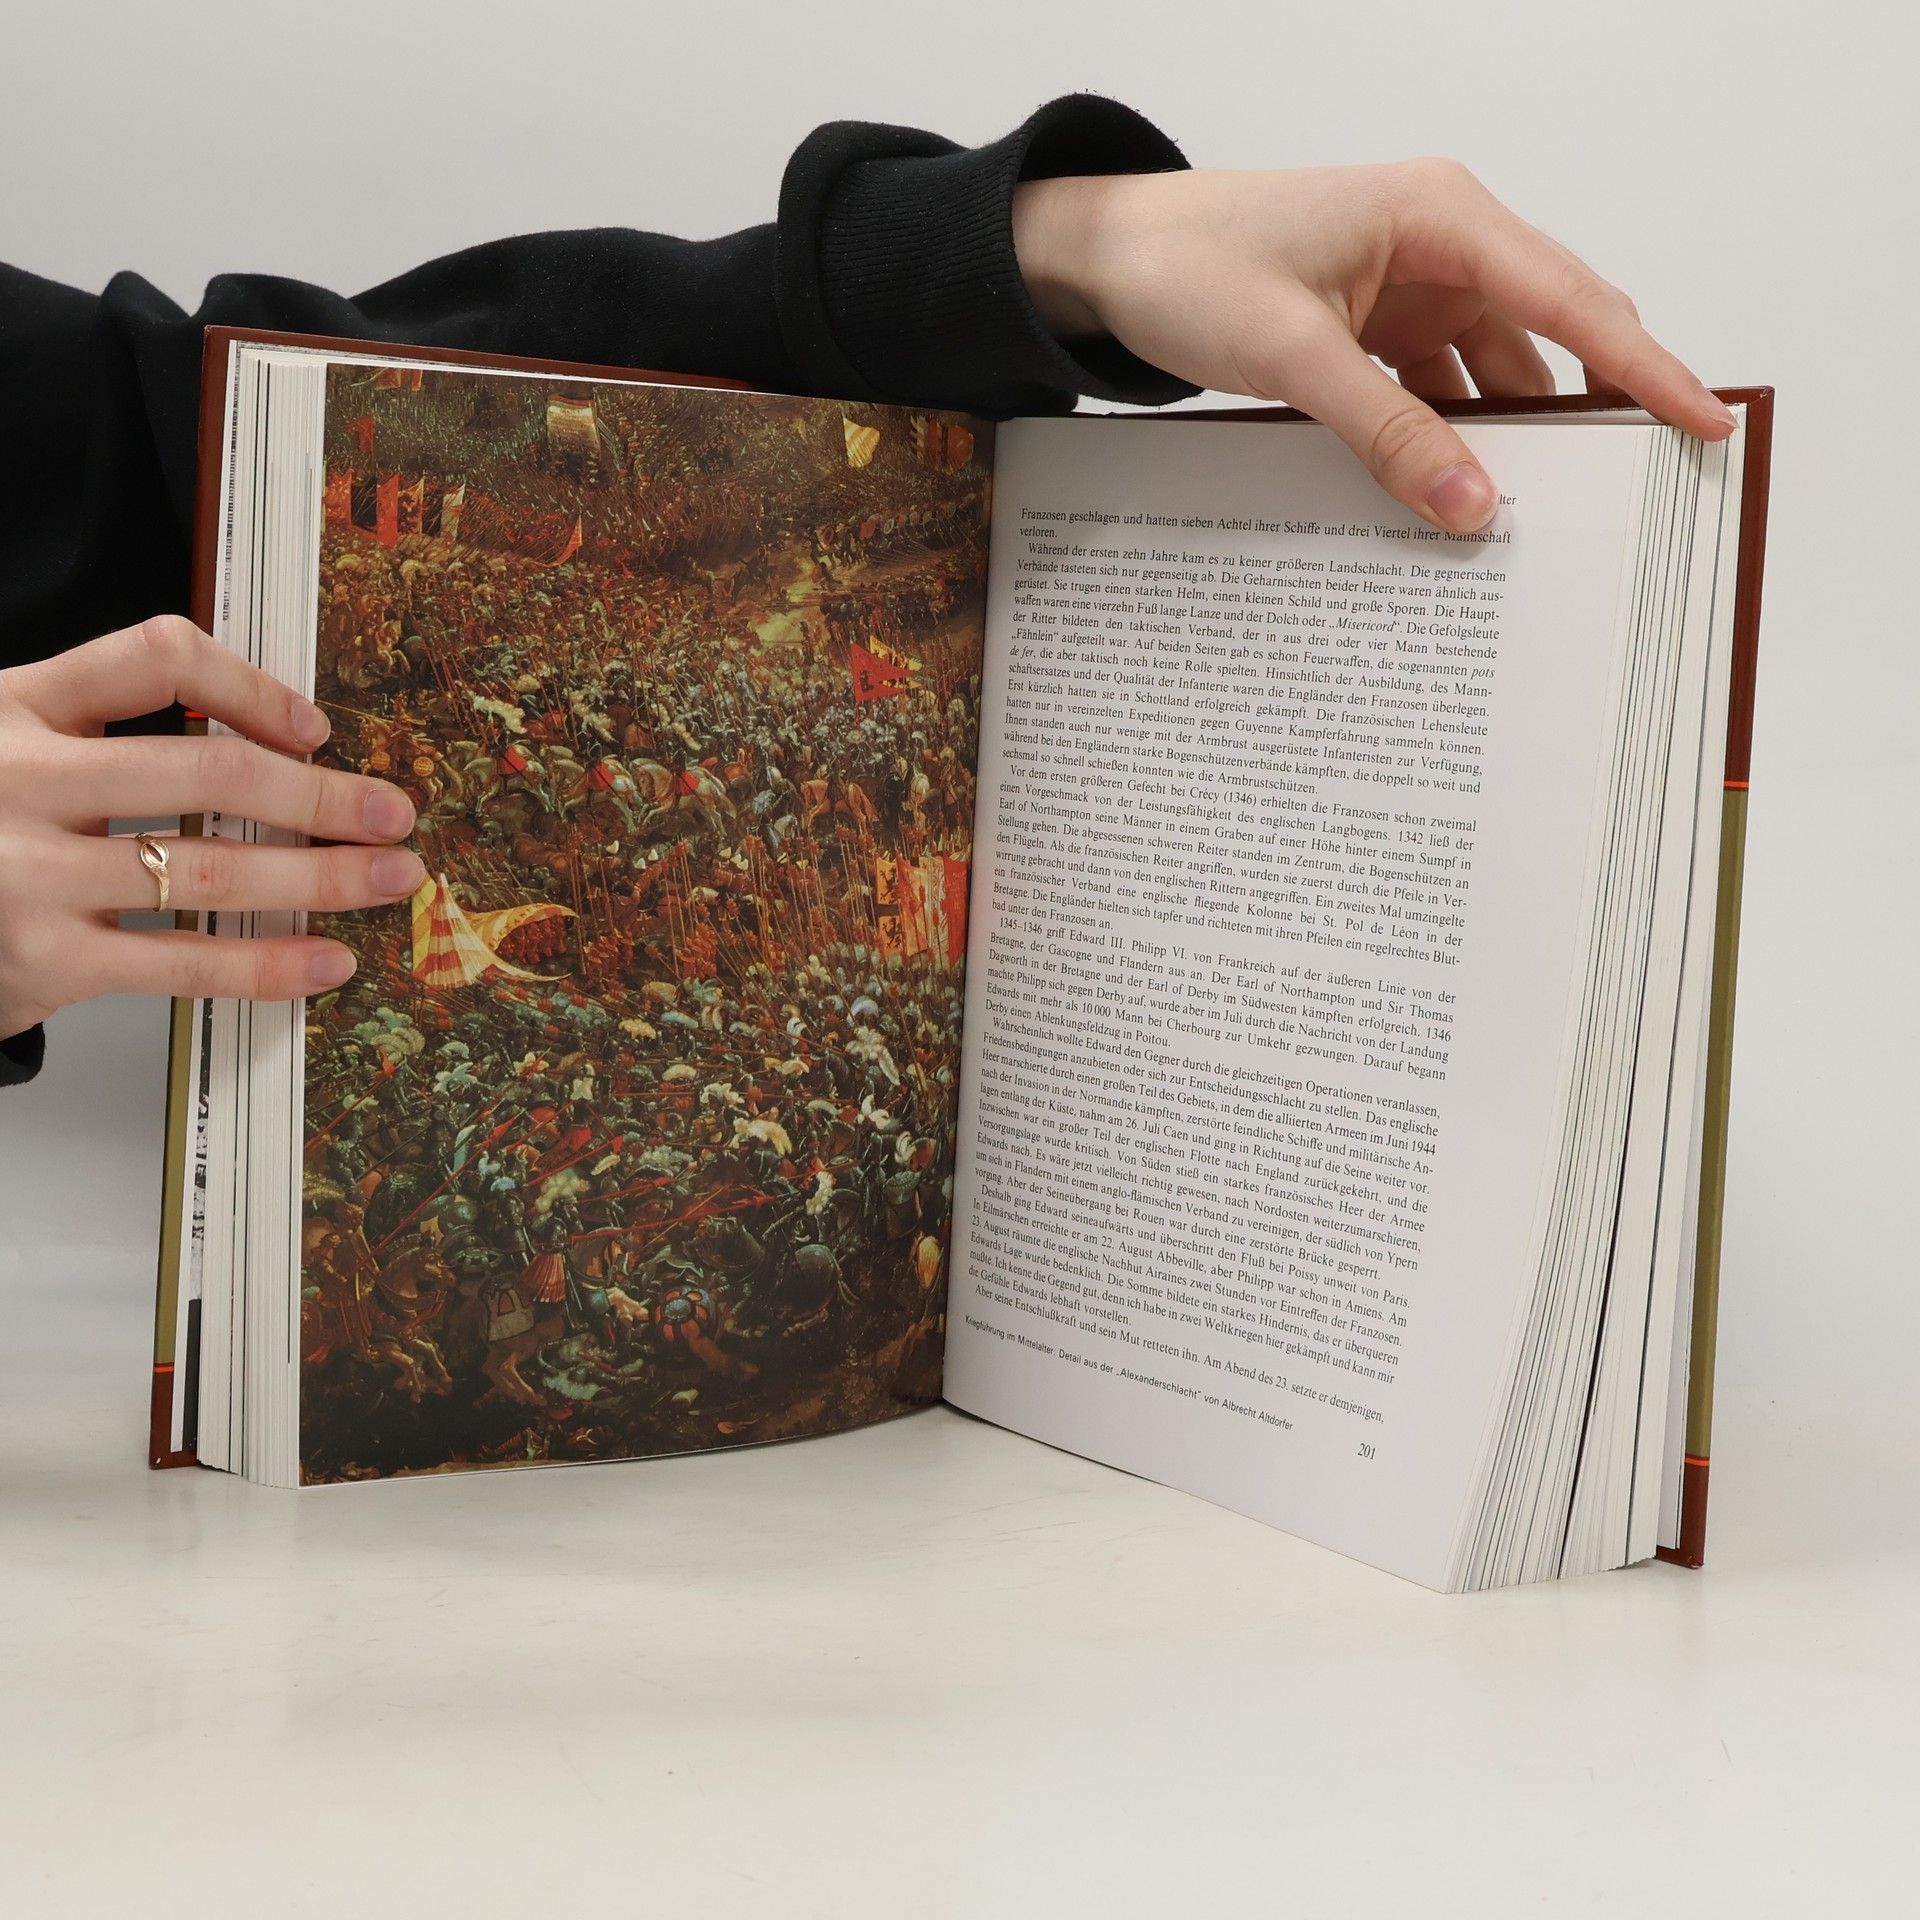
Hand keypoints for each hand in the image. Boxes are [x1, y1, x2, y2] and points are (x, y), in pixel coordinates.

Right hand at [0, 615, 423, 1042]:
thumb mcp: (14, 743)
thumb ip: (111, 731)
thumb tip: (279, 749)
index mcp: (20, 705)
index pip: (156, 659)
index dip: (252, 687)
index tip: (316, 728)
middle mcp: (22, 779)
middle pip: (208, 772)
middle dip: (322, 797)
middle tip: (392, 813)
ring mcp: (30, 872)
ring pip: (212, 870)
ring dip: (322, 878)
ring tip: (387, 879)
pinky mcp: (44, 959)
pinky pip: (184, 961)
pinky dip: (268, 964)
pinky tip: (324, 959)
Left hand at [1012, 159, 1735, 532]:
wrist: (1102, 260)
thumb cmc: (1188, 266)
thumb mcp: (1294, 355)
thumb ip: (1388, 433)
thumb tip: (1471, 507)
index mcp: (1440, 216)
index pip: (1570, 299)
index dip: (1643, 367)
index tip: (1702, 420)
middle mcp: (1439, 245)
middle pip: (1545, 337)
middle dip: (1588, 411)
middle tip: (1632, 489)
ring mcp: (1406, 290)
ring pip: (1489, 375)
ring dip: (1505, 440)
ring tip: (1540, 515)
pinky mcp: (1372, 328)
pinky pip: (1434, 391)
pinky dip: (1445, 441)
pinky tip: (1453, 496)